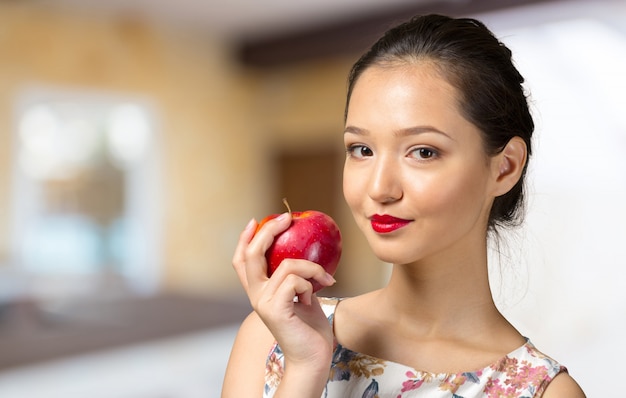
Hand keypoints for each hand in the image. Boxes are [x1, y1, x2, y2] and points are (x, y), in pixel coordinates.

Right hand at [232, 213, 335, 367]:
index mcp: (259, 292)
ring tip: (325, 280)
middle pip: (252, 254)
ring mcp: (262, 302)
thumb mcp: (302, 294)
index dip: (244, 239)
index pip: (241, 261)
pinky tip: (313, 297)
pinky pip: (295, 280)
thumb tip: (305, 251)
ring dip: (312, 268)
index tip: (256, 220)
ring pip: (287, 265)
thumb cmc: (310, 328)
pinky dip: (310, 283)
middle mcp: (256, 296)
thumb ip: (295, 277)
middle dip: (269, 231)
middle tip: (288, 218)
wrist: (313, 357)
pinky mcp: (274, 309)